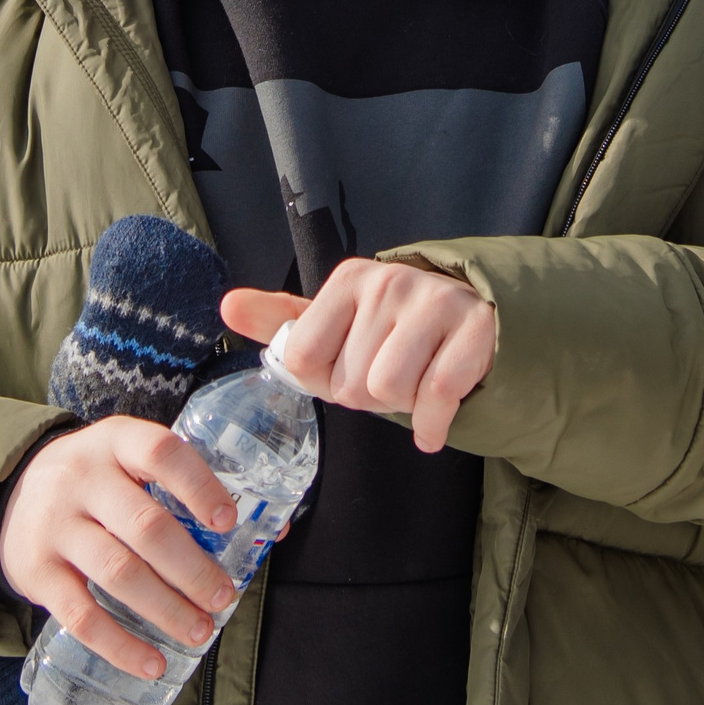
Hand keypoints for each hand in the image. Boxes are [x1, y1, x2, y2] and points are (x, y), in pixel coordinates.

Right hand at [0, 418, 240, 680]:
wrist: (13, 493)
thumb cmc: (98, 480)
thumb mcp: (129, 461)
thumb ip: (186, 488)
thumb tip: (270, 531)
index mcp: (116, 441)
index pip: (162, 453)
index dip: (199, 486)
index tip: (229, 521)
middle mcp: (82, 478)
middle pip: (145, 526)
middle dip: (192, 569)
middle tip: (224, 597)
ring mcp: (56, 525)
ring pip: (118, 573)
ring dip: (166, 608)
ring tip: (200, 631)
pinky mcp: (36, 570)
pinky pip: (81, 615)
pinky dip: (120, 645)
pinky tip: (152, 663)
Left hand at [222, 259, 495, 453]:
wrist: (476, 323)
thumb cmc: (393, 333)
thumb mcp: (336, 325)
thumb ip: (281, 323)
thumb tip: (227, 307)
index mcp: (348, 280)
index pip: (302, 359)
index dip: (325, 379)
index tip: (349, 366)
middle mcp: (389, 282)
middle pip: (347, 383)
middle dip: (367, 397)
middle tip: (390, 376)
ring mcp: (435, 302)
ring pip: (387, 390)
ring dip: (401, 407)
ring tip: (413, 385)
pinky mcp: (475, 328)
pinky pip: (437, 395)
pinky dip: (433, 424)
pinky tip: (434, 421)